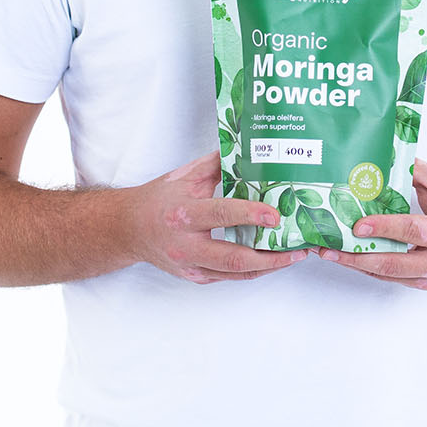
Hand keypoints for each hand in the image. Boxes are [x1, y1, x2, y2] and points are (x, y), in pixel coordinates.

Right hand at [122, 153, 309, 283]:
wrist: (128, 229)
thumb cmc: (158, 199)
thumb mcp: (184, 175)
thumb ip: (217, 163)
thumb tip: (248, 148)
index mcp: (184, 214)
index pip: (222, 214)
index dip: (250, 215)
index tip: (275, 215)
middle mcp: (186, 245)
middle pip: (234, 258)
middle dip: (270, 255)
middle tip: (297, 248)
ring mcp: (191, 266)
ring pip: (236, 273)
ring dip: (268, 267)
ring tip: (293, 256)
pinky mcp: (196, 277)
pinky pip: (230, 277)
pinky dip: (254, 270)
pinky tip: (272, 260)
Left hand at [316, 160, 426, 290]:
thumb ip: (415, 170)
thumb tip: (380, 160)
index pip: (413, 231)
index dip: (385, 228)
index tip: (358, 224)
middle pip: (394, 263)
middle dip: (358, 256)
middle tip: (330, 247)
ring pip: (389, 275)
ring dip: (357, 264)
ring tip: (330, 252)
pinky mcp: (425, 282)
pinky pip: (392, 278)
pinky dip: (369, 267)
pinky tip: (349, 257)